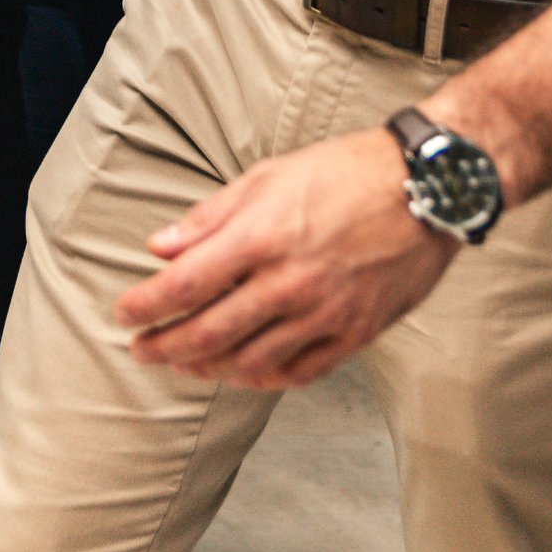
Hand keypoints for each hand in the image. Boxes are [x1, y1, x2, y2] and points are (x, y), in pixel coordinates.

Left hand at [116, 128, 456, 390]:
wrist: (425, 188)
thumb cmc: (345, 172)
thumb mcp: (269, 176)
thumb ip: (211, 217)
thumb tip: (161, 247)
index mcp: (261, 236)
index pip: (184, 286)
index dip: (146, 307)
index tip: (125, 315)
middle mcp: (288, 281)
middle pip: (209, 333)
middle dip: (165, 347)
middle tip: (142, 350)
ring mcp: (324, 313)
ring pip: (250, 362)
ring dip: (209, 368)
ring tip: (186, 363)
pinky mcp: (356, 333)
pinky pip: (300, 372)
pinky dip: (264, 379)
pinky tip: (245, 372)